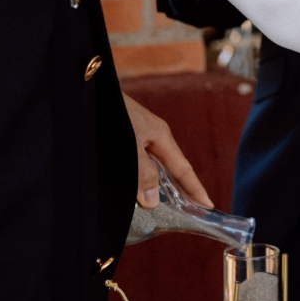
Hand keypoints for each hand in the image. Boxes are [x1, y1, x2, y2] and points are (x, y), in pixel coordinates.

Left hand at [123, 93, 212, 211]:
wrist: (92, 90)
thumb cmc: (113, 112)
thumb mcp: (131, 144)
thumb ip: (142, 172)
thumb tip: (154, 202)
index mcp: (161, 136)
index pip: (183, 169)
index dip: (194, 188)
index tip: (207, 205)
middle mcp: (155, 135)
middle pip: (173, 167)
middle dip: (183, 188)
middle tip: (193, 210)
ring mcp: (142, 134)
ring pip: (157, 164)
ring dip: (162, 183)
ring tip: (168, 204)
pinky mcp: (128, 134)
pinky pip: (143, 161)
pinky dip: (146, 175)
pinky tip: (140, 184)